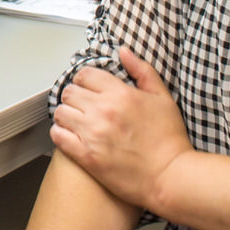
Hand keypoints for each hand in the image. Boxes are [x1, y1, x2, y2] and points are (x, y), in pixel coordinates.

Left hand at [50, 46, 192, 211]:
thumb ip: (142, 71)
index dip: (85, 80)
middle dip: (75, 96)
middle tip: (82, 105)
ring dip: (66, 114)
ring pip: (61, 112)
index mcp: (120, 94)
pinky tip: (69, 134)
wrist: (170, 177)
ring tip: (76, 120)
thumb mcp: (162, 98)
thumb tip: (123, 52)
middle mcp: (103, 111)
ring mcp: (92, 134)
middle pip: (70, 92)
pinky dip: (60, 133)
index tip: (88, 88)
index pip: (85, 75)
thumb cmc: (169, 140)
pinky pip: (58, 136)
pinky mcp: (86, 156)